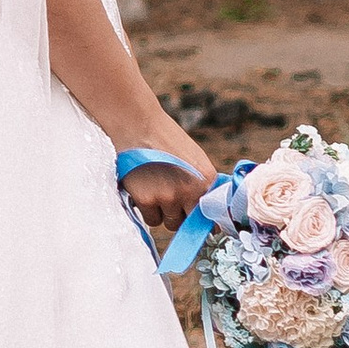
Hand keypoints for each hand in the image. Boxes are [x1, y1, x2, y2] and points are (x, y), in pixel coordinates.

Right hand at [119, 126, 213, 241]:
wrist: (137, 124)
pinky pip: (151, 219)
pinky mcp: (147, 200)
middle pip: (188, 223)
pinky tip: (143, 189)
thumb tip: (208, 216)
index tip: (193, 218)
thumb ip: (201, 186)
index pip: (211, 215)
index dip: (200, 219)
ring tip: (154, 189)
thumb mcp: (193, 160)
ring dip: (162, 212)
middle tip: (167, 195)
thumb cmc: (165, 141)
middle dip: (179, 214)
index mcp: (207, 180)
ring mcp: (168, 197)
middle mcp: (190, 191)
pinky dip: (147, 209)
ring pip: (168, 223)